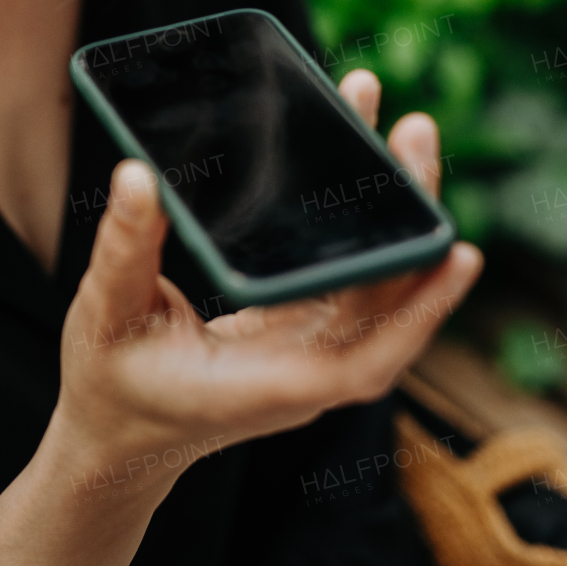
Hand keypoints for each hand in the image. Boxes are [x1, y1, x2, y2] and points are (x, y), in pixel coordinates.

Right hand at [52, 72, 479, 495]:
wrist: (117, 438)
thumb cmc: (111, 387)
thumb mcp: (105, 315)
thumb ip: (122, 249)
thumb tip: (138, 177)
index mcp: (269, 384)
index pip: (369, 357)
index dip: (420, 310)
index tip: (461, 253)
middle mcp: (304, 368)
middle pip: (383, 298)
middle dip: (410, 219)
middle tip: (417, 132)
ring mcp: (306, 348)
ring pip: (370, 278)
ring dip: (389, 208)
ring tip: (397, 127)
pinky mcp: (297, 326)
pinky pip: (346, 273)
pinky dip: (360, 223)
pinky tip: (359, 166)